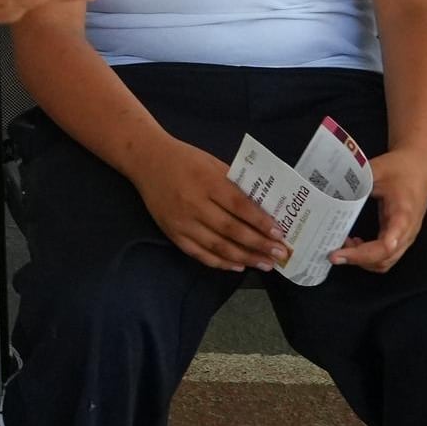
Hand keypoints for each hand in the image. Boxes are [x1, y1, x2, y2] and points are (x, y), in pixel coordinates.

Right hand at [134, 138, 291, 272]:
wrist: (147, 161)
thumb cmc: (186, 159)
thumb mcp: (213, 163)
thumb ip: (234, 185)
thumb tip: (263, 210)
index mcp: (207, 181)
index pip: (239, 206)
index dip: (260, 222)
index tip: (280, 234)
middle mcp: (194, 204)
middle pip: (231, 230)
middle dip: (259, 244)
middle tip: (279, 254)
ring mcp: (182, 221)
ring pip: (217, 246)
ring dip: (244, 258)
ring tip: (264, 264)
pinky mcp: (172, 233)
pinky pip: (199, 253)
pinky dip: (220, 262)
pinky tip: (237, 266)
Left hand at [333, 145, 426, 275]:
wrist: (421, 168)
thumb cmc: (400, 169)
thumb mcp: (376, 169)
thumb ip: (355, 181)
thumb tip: (330, 191)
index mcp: (402, 215)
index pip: (387, 245)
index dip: (363, 254)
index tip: (340, 252)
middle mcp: (407, 232)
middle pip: (384, 259)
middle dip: (358, 260)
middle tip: (334, 251)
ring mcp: (405, 237)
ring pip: (386, 262)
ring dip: (363, 260)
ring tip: (343, 245)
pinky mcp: (401, 237)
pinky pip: (386, 256)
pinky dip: (369, 256)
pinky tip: (355, 243)